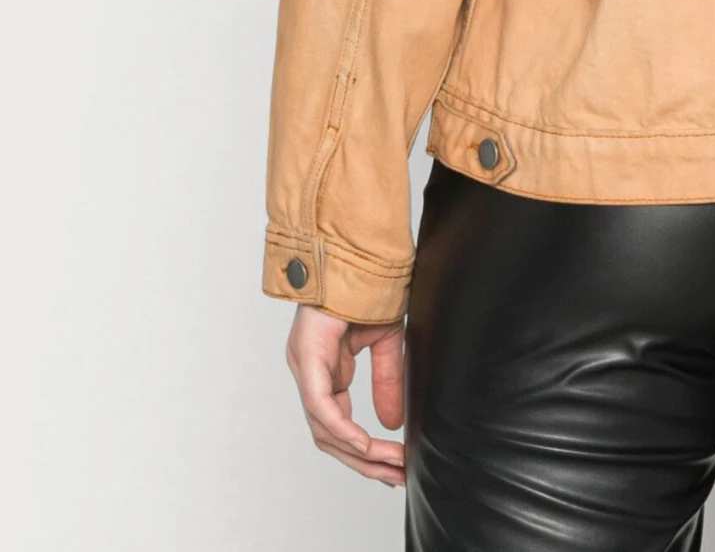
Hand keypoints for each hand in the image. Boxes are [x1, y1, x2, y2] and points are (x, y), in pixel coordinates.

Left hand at [285, 303, 406, 485]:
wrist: (360, 250)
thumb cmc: (369, 286)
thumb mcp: (384, 342)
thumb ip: (387, 381)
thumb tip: (392, 424)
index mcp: (324, 369)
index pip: (337, 425)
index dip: (364, 451)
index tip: (395, 466)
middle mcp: (310, 372)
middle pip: (329, 436)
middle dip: (364, 462)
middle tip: (396, 477)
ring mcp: (305, 366)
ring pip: (323, 429)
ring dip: (359, 452)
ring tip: (391, 463)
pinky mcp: (307, 357)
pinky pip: (321, 406)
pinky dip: (343, 428)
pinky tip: (366, 443)